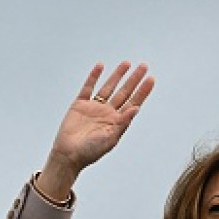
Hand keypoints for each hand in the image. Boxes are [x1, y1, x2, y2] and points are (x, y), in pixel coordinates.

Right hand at [36, 61, 154, 200]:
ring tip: (127, 63)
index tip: (151, 79)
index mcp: (117, 122)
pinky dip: (93, 77)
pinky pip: (88, 88)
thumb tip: (136, 109)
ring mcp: (94, 107)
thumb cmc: (89, 152)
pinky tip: (100, 67)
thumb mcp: (110, 139)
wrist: (68, 154)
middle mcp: (107, 113)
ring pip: (108, 87)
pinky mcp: (80, 105)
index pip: (133, 102)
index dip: (142, 91)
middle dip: (134, 79)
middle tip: (144, 66)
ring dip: (117, 75)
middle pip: (124, 92)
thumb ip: (123, 123)